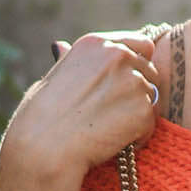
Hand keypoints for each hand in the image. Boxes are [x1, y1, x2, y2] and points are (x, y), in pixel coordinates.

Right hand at [1, 32, 161, 182]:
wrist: (44, 147)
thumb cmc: (39, 117)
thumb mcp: (52, 76)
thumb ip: (69, 61)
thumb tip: (61, 46)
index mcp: (96, 43)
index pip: (142, 45)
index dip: (137, 66)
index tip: (123, 85)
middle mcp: (118, 55)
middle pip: (150, 72)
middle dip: (138, 92)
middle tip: (111, 115)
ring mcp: (134, 81)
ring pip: (151, 99)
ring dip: (136, 115)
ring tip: (106, 130)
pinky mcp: (143, 110)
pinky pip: (150, 125)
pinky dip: (137, 138)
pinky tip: (111, 143)